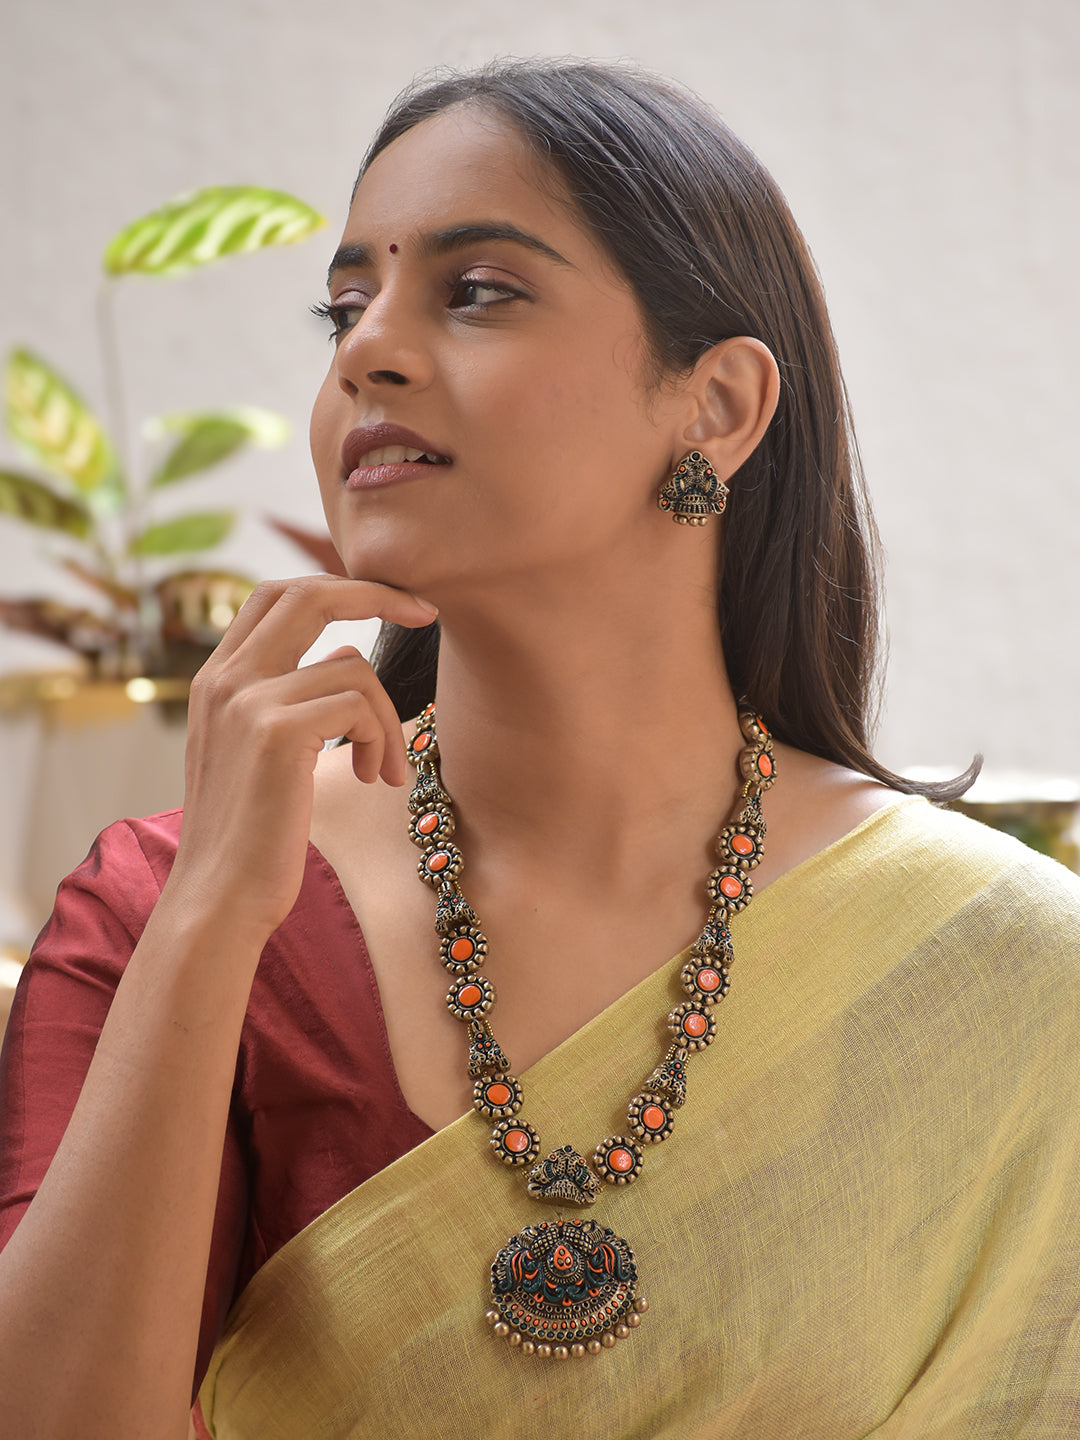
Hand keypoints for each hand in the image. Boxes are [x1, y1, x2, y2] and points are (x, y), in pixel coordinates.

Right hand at [168, 575, 436, 939]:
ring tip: (382, 769)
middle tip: (429, 614)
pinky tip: (370, 778)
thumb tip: (347, 656)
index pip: (275, 594)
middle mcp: (224, 679)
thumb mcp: (260, 751)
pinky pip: (359, 705)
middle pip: (307, 594)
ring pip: (354, 667)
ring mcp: (247, 701)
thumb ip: (289, 698)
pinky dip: (380, 739)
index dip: (339, 586)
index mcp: (216, 678)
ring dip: (388, 719)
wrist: (220, 896)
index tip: (397, 602)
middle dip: (377, 593)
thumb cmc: (252, 833)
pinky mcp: (277, 732)